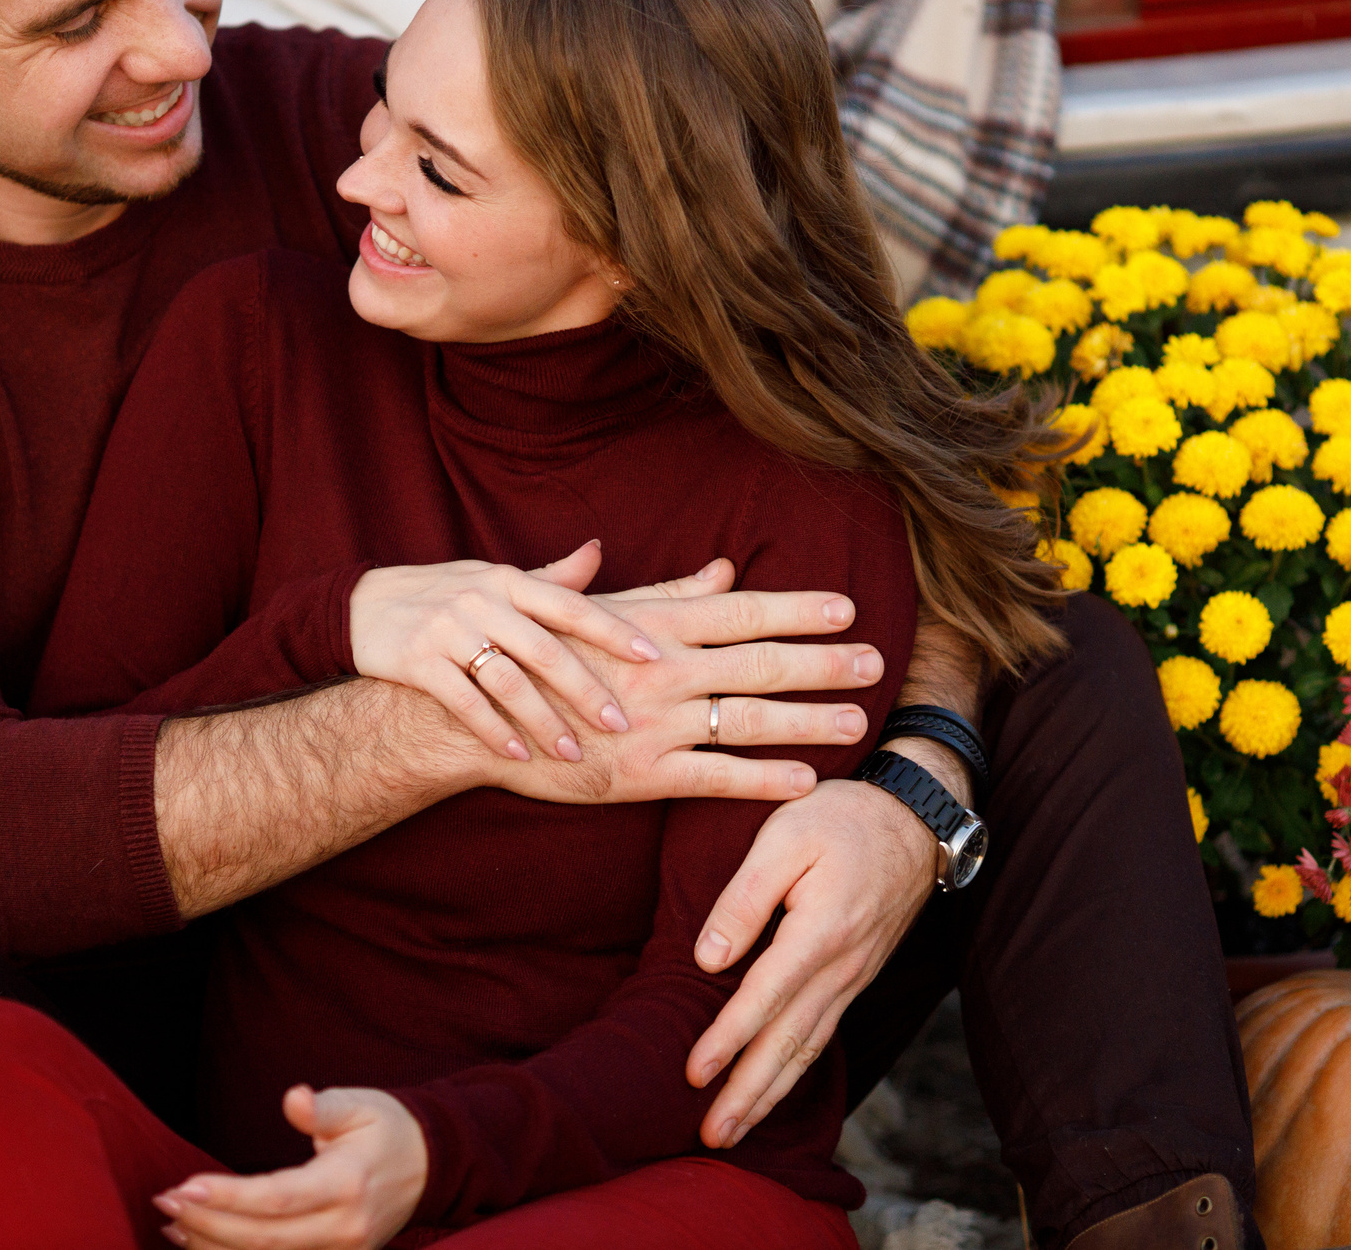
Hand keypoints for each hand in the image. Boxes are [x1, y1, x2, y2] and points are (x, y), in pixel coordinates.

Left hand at [153, 1086, 425, 1249]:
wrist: (430, 1166)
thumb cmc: (387, 1128)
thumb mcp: (361, 1104)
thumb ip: (325, 1107)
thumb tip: (295, 1098)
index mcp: (348, 1184)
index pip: (278, 1198)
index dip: (229, 1197)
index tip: (184, 1187)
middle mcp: (345, 1228)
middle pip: (264, 1238)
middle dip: (207, 1224)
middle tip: (164, 1202)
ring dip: (214, 1247)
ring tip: (172, 1227)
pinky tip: (205, 1245)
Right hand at [349, 542, 660, 763]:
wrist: (361, 606)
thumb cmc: (443, 593)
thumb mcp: (494, 578)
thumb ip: (549, 578)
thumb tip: (598, 551)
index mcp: (508, 580)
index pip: (572, 604)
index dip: (613, 630)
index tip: (653, 657)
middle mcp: (481, 600)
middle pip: (545, 649)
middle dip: (586, 690)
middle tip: (621, 723)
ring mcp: (447, 631)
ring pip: (507, 682)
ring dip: (544, 722)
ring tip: (572, 754)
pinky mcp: (417, 662)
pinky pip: (465, 703)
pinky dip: (494, 732)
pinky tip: (519, 755)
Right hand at [482, 559, 885, 805]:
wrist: (474, 717)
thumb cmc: (539, 656)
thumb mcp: (604, 613)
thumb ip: (670, 595)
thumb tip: (724, 569)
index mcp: (655, 625)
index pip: (741, 611)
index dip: (797, 608)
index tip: (848, 608)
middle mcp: (662, 670)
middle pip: (759, 662)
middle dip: (822, 662)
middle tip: (876, 661)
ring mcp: (653, 723)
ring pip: (748, 720)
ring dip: (808, 720)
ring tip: (858, 721)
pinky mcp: (639, 774)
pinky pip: (714, 778)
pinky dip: (763, 780)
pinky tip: (806, 781)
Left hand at [683, 775, 937, 1147]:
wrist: (916, 821)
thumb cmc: (842, 818)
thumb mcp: (786, 835)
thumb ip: (745, 896)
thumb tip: (708, 958)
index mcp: (820, 930)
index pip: (765, 998)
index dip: (728, 1039)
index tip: (694, 1075)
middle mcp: (842, 967)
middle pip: (789, 1043)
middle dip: (749, 1094)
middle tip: (711, 1136)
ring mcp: (854, 977)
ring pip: (809, 1049)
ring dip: (770, 1095)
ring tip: (733, 1132)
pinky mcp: (856, 977)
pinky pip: (824, 1034)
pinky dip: (797, 1071)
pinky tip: (774, 1090)